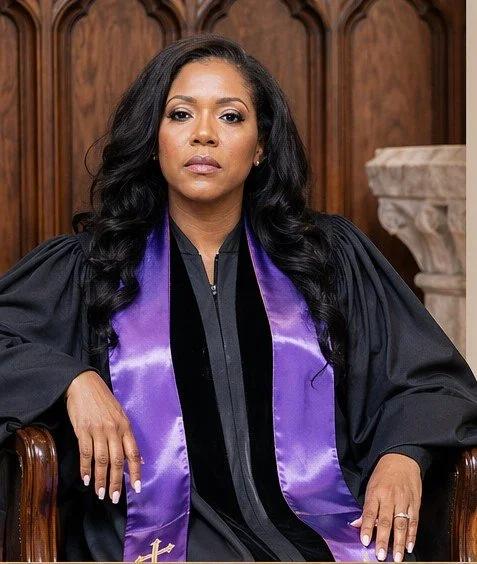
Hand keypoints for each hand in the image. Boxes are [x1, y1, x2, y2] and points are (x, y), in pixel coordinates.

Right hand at [65, 370, 141, 502]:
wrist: (84, 384)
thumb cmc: (103, 400)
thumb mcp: (121, 415)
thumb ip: (128, 437)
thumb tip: (139, 459)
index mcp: (125, 426)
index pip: (134, 453)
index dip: (136, 472)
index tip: (137, 488)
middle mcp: (114, 429)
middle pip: (118, 461)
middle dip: (117, 482)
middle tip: (114, 498)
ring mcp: (98, 430)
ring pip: (102, 460)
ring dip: (101, 479)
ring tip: (101, 493)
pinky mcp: (83, 430)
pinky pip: (85, 453)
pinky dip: (85, 468)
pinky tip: (86, 479)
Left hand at [350, 453, 421, 561]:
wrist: (401, 458)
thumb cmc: (383, 474)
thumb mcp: (370, 486)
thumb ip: (366, 507)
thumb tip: (356, 524)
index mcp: (375, 493)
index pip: (370, 512)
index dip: (367, 528)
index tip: (365, 541)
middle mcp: (389, 497)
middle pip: (386, 521)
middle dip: (383, 540)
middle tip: (380, 555)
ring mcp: (403, 500)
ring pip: (401, 524)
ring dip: (399, 543)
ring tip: (397, 557)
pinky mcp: (415, 503)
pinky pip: (414, 522)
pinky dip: (412, 535)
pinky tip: (409, 546)